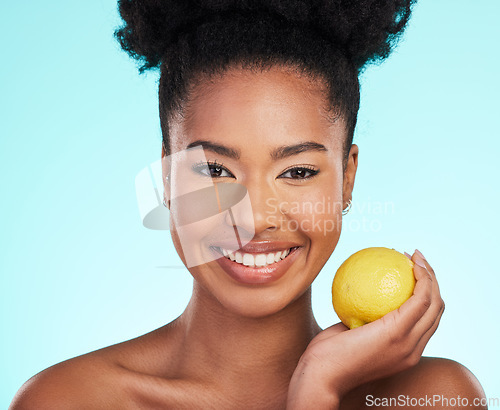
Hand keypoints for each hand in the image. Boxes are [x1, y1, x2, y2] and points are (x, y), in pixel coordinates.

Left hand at [287, 250, 444, 408]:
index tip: (411, 270)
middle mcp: (413, 350)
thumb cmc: (328, 354)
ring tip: (415, 256)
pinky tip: (410, 264)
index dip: (426, 293)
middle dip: (432, 279)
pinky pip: (418, 299)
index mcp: (406, 352)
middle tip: (416, 259)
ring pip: (434, 302)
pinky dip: (421, 279)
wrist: (321, 374)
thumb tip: (361, 291)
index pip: (427, 320)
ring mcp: (408, 343)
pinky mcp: (397, 332)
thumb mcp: (350, 332)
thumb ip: (362, 317)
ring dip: (429, 275)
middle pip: (436, 309)